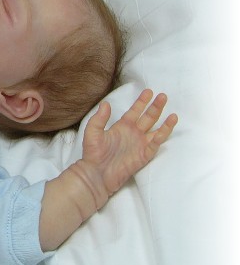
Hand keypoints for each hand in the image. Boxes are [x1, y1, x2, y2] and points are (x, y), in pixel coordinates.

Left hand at [79, 89, 177, 205]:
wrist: (97, 172)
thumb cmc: (93, 153)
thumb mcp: (93, 132)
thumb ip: (99, 118)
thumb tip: (106, 103)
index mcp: (122, 126)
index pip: (134, 111)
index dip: (141, 102)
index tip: (148, 91)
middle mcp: (133, 133)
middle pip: (148, 117)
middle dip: (155, 106)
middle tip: (163, 95)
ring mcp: (140, 143)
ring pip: (155, 128)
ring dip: (163, 119)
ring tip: (171, 110)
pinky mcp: (145, 154)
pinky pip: (157, 141)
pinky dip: (164, 132)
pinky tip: (170, 123)